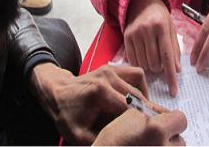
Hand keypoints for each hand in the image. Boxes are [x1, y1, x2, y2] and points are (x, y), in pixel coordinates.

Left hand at [29, 62, 148, 144]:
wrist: (57, 93)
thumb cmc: (67, 116)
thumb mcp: (80, 136)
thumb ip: (103, 140)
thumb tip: (124, 144)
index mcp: (100, 93)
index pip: (132, 109)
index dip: (143, 123)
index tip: (149, 134)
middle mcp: (108, 77)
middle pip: (139, 98)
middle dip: (148, 114)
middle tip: (152, 128)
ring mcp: (111, 70)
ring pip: (141, 86)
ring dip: (145, 101)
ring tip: (143, 116)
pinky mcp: (113, 68)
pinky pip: (137, 75)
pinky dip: (141, 88)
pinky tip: (137, 102)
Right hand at [94, 108, 186, 145]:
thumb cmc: (112, 141)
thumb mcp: (130, 116)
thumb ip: (153, 112)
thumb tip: (167, 114)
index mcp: (157, 130)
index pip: (181, 119)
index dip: (172, 119)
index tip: (166, 122)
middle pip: (180, 139)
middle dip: (170, 137)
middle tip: (154, 138)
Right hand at [124, 0, 180, 95]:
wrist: (143, 3)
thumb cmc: (161, 18)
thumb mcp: (172, 29)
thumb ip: (175, 49)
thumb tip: (177, 70)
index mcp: (162, 27)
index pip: (168, 56)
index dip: (171, 76)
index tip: (173, 92)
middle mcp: (147, 29)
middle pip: (154, 62)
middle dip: (160, 68)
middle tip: (161, 63)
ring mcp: (135, 33)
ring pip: (143, 63)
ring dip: (150, 66)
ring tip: (152, 58)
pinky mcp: (126, 37)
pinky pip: (132, 60)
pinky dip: (139, 63)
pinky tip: (143, 57)